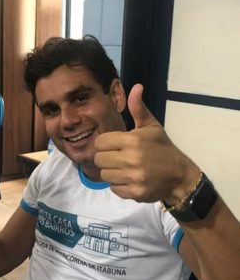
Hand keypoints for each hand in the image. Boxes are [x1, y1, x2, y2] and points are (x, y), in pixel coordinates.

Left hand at [94, 84, 199, 202]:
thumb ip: (138, 108)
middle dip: (106, 158)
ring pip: (105, 175)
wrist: (179, 174)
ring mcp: (133, 177)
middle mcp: (131, 159)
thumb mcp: (151, 126)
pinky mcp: (135, 192)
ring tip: (125, 169)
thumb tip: (136, 86)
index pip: (100, 142)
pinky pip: (114, 189)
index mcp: (132, 140)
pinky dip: (119, 186)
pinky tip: (129, 179)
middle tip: (119, 158)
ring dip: (112, 173)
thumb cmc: (162, 148)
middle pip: (99, 159)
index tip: (115, 145)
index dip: (105, 143)